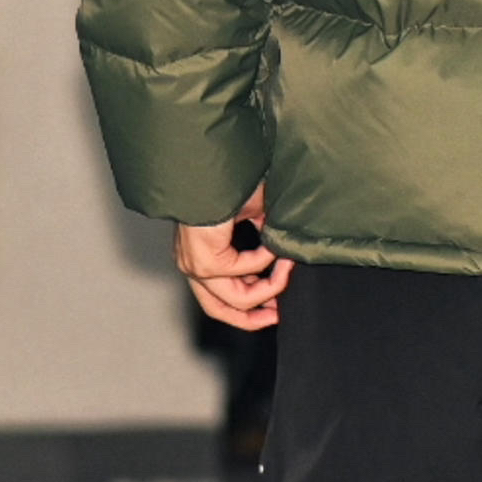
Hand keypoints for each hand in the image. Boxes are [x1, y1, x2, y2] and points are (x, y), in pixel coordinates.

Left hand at [174, 184, 292, 330]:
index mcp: (198, 256)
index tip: (273, 307)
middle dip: (254, 317)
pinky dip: (264, 260)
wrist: (213, 164)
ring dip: (270, 285)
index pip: (217, 298)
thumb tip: (282, 253)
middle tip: (279, 313)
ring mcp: (196, 266)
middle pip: (221, 310)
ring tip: (288, 265)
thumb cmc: (230, 181)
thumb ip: (262, 238)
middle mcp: (193, 265)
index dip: (245, 310)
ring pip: (237, 299)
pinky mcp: (206, 261)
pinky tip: (274, 245)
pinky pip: (244, 272)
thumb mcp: (251, 214)